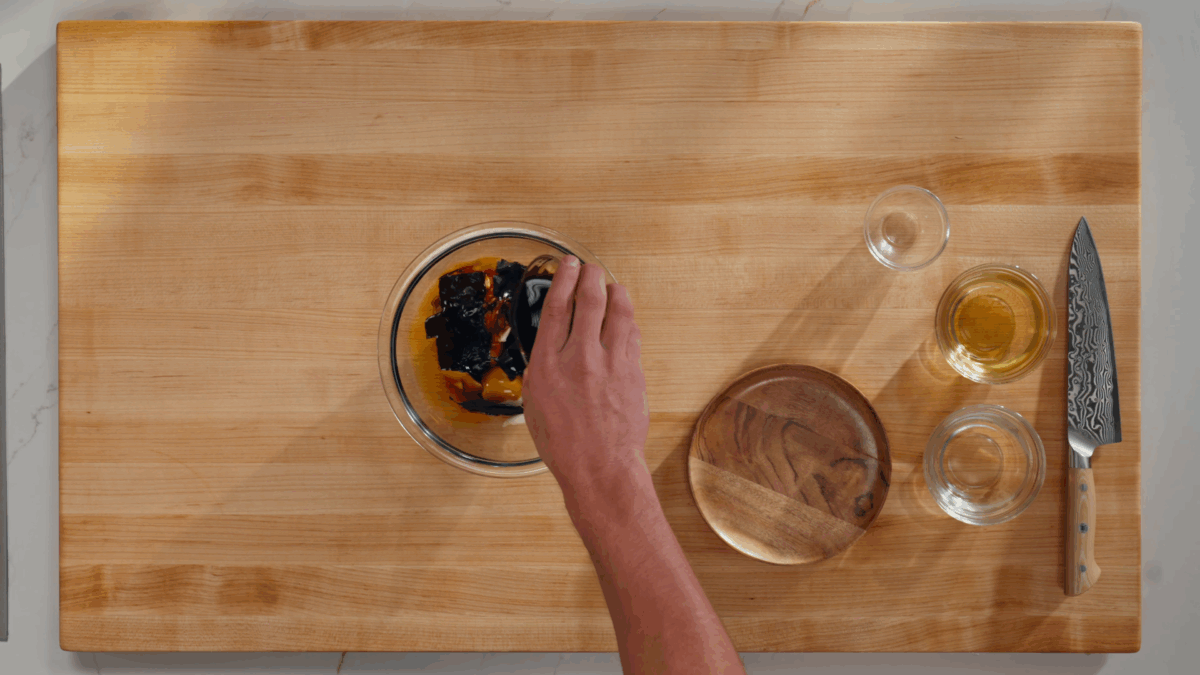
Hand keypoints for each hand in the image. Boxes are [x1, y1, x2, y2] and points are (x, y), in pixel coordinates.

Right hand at [523, 255, 649, 501]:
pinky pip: (632, 333)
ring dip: (615, 290)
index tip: (566, 265)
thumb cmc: (565, 444)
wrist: (600, 467)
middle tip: (590, 268)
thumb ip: (545, 367)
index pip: (557, 306)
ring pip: (618, 309)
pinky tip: (624, 317)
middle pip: (589, 299)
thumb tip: (554, 345)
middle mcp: (580, 358)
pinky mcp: (633, 371)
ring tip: (611, 285)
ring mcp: (610, 363)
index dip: (562, 279)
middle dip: (591, 275)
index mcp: (549, 364)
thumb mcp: (535, 402)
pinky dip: (627, 319)